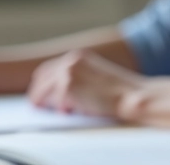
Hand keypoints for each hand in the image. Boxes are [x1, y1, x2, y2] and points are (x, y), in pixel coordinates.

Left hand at [26, 49, 143, 117]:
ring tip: (52, 111)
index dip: (43, 82)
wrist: (133, 95)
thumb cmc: (121, 90)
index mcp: (78, 56)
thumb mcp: (97, 75)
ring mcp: (68, 72)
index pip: (49, 68)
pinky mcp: (68, 87)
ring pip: (44, 90)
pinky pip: (55, 101)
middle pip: (42, 77)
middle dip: (38, 92)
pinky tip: (68, 113)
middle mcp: (70, 60)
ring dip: (47, 101)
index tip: (40, 92)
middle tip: (37, 104)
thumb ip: (79, 77)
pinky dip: (60, 109)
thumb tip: (59, 92)